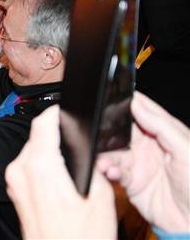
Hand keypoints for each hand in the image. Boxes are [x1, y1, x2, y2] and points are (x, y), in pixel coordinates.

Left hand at [6, 106, 116, 238]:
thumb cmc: (81, 237)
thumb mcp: (101, 196)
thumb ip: (93, 164)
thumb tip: (88, 150)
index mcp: (40, 167)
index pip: (43, 122)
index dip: (57, 112)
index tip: (68, 110)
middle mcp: (20, 170)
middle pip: (37, 136)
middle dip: (57, 136)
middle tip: (78, 142)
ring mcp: (13, 182)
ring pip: (32, 152)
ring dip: (49, 151)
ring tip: (72, 165)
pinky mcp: (13, 191)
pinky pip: (28, 167)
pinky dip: (42, 166)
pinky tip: (61, 178)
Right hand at [96, 92, 189, 232]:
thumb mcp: (186, 150)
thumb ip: (162, 127)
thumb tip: (138, 105)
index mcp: (166, 133)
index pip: (143, 111)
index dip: (128, 103)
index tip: (110, 98)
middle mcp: (149, 146)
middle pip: (121, 130)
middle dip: (108, 130)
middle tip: (99, 131)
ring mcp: (138, 163)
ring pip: (113, 152)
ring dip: (105, 155)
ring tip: (102, 161)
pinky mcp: (130, 181)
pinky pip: (113, 171)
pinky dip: (108, 171)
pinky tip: (109, 172)